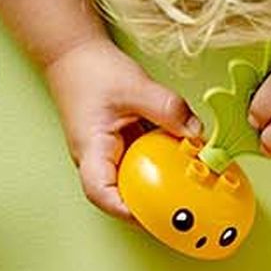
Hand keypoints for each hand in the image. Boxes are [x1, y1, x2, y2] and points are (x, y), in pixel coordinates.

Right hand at [43, 39, 200, 218]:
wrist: (74, 55)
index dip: (126, 210)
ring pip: (135, 182)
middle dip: (152, 207)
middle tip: (186, 210)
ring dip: (160, 186)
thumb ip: (167, 108)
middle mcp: (98, 160)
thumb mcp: (134, 86)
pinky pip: (143, 164)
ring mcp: (110, 155)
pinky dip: (162, 165)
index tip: (155, 216)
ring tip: (191, 190)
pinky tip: (184, 160)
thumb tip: (196, 132)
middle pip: (122, 197)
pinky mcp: (122, 146)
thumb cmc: (91, 72)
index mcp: (92, 150)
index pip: (101, 193)